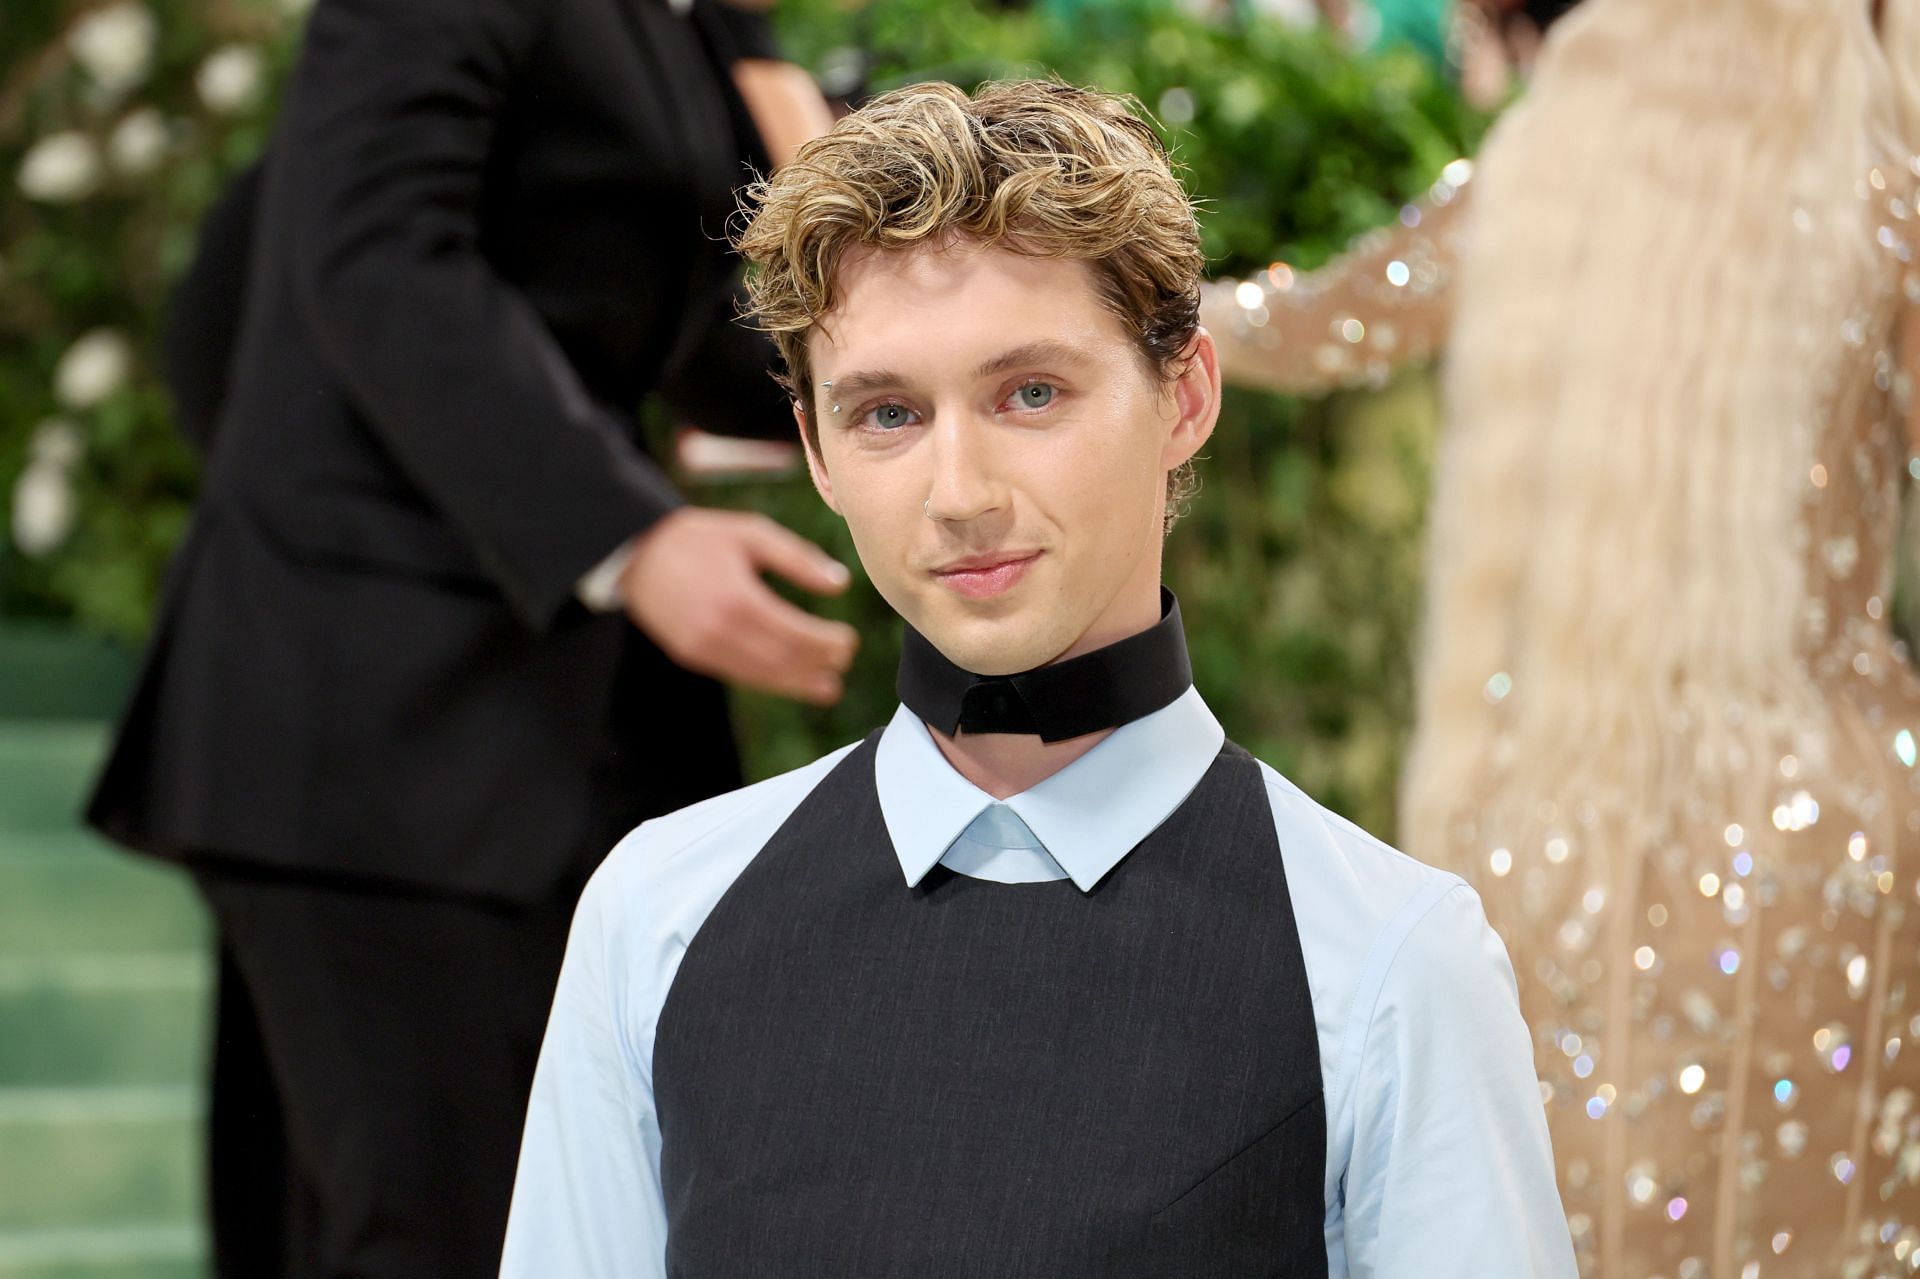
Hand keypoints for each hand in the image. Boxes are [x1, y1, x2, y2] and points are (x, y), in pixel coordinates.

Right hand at [620, 508, 858, 704]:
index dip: (827, 644)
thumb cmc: (698, 537)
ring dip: (798, 685)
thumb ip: (798, 559)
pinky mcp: (691, 655)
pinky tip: (790, 681)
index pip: (796, 634)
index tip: (849, 642)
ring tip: (828, 688)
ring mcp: (703, 648)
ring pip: (761, 676)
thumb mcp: (751, 533)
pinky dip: (769, 681)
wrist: (634, 551)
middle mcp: (721, 631)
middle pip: (782, 660)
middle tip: (844, 663)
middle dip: (818, 664)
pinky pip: (738, 674)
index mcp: (740, 598)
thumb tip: (840, 584)